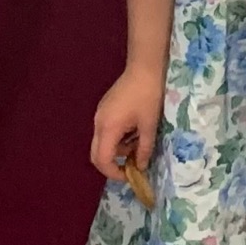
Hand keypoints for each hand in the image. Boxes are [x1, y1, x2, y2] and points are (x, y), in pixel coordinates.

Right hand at [87, 67, 164, 192]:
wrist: (144, 68)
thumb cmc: (148, 96)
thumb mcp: (149, 125)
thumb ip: (144, 149)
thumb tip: (140, 167)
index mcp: (108, 128)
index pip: (102, 160)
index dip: (113, 173)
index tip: (129, 175)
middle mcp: (98, 123)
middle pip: (96, 153)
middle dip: (112, 163)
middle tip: (130, 166)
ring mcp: (99, 114)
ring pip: (102, 142)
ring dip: (117, 149)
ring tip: (138, 142)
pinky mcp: (104, 108)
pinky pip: (105, 130)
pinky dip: (117, 138)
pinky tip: (133, 130)